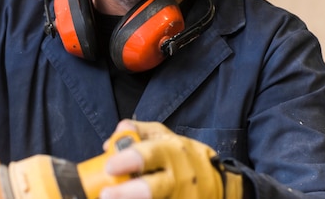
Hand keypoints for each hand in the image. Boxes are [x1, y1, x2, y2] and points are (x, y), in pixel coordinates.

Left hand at [100, 120, 242, 198]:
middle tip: (105, 195)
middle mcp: (177, 178)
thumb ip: (138, 132)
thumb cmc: (183, 156)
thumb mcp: (164, 136)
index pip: (150, 154)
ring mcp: (182, 198)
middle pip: (152, 188)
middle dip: (127, 193)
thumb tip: (112, 140)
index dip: (129, 160)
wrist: (219, 183)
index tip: (109, 166)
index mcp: (171, 153)